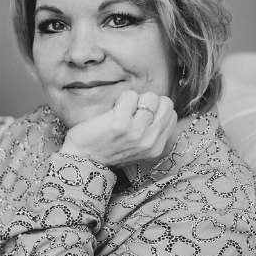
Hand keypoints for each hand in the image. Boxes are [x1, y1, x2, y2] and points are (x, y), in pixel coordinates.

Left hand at [59, 90, 176, 167]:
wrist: (83, 159)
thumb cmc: (107, 150)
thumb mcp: (137, 149)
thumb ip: (150, 133)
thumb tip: (156, 109)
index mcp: (156, 148)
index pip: (172, 115)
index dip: (157, 109)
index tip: (142, 114)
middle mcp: (149, 141)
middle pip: (165, 103)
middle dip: (149, 101)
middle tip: (133, 109)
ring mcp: (136, 132)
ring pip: (150, 97)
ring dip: (134, 99)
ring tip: (122, 109)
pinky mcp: (120, 122)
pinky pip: (130, 95)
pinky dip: (122, 97)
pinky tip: (113, 108)